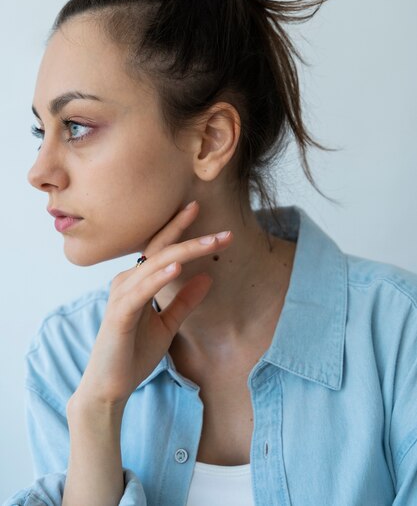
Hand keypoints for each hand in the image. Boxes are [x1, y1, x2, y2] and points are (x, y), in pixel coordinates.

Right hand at [69, 200, 232, 412]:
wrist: (110, 388)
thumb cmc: (134, 354)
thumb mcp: (168, 324)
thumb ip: (185, 301)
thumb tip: (209, 277)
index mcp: (137, 281)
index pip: (161, 248)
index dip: (180, 228)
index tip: (199, 208)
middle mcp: (127, 281)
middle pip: (162, 250)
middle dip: (192, 236)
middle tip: (224, 231)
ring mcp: (122, 296)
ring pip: (155, 265)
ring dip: (185, 252)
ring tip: (211, 242)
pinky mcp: (119, 314)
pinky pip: (141, 291)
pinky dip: (159, 277)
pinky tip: (177, 267)